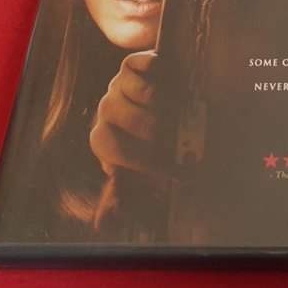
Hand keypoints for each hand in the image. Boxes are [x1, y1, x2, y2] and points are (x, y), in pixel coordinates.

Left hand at [89, 50, 171, 229]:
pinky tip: (178, 85)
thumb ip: (122, 195)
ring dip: (169, 105)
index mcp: (103, 140)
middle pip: (134, 121)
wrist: (157, 108)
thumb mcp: (137, 173)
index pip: (120, 151)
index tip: (181, 172)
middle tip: (185, 139)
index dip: (152, 162)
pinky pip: (147, 65)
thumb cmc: (148, 148)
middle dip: (163, 134)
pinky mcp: (131, 63)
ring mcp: (117, 85)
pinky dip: (164, 74)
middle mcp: (106, 110)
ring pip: (146, 94)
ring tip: (184, 114)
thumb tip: (103, 224)